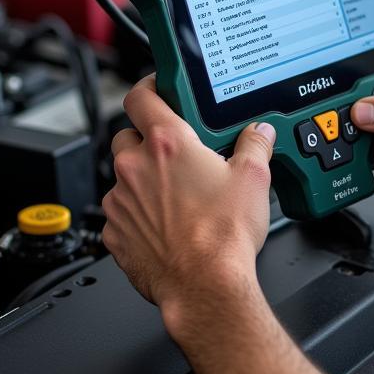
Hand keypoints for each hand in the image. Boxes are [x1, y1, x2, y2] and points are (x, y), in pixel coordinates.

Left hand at [102, 74, 274, 312]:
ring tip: (176, 197)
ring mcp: (119, 201)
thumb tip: (259, 133)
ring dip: (143, 180)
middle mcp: (135, 167)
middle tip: (176, 154)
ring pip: (124, 177)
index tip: (156, 88)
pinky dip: (137, 214)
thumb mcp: (253, 178)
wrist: (205, 286)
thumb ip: (255, 145)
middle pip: (128, 135)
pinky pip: (121, 213)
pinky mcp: (114, 233)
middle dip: (148, 140)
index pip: (140, 96)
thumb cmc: (223, 236)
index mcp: (167, 143)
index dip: (148, 87)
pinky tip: (165, 225)